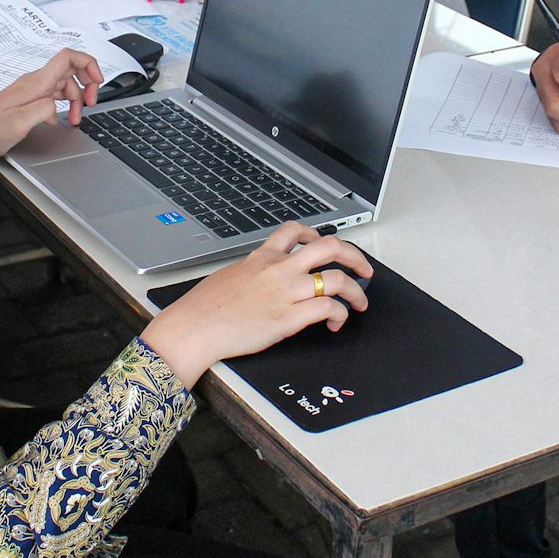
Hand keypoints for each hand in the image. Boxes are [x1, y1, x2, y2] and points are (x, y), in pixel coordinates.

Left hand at [0, 48, 102, 173]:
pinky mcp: (27, 100)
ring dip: (75, 100)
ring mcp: (30, 90)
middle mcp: (34, 82)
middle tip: (90, 105)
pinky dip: (62, 105)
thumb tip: (58, 104)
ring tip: (75, 119)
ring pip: (63, 84)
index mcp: (35, 84)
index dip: (89, 64)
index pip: (69, 57)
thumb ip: (44, 109)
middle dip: (87, 85)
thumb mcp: (19, 123)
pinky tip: (59, 120)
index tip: (98, 82)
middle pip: (71, 70)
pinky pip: (52, 95)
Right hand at [141, 225, 371, 385]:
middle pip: (330, 247)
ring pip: (337, 279)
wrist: (194, 326)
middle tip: (364, 269)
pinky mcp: (289, 318)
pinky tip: (335, 323)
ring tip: (359, 302)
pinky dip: (340, 315)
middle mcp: (279, 270)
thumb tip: (262, 280)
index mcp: (263, 257)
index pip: (296, 231)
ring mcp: (286, 293)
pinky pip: (328, 309)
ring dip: (356, 292)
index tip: (327, 245)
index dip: (318, 235)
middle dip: (355, 256)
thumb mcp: (230, 276)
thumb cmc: (204, 306)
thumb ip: (253, 272)